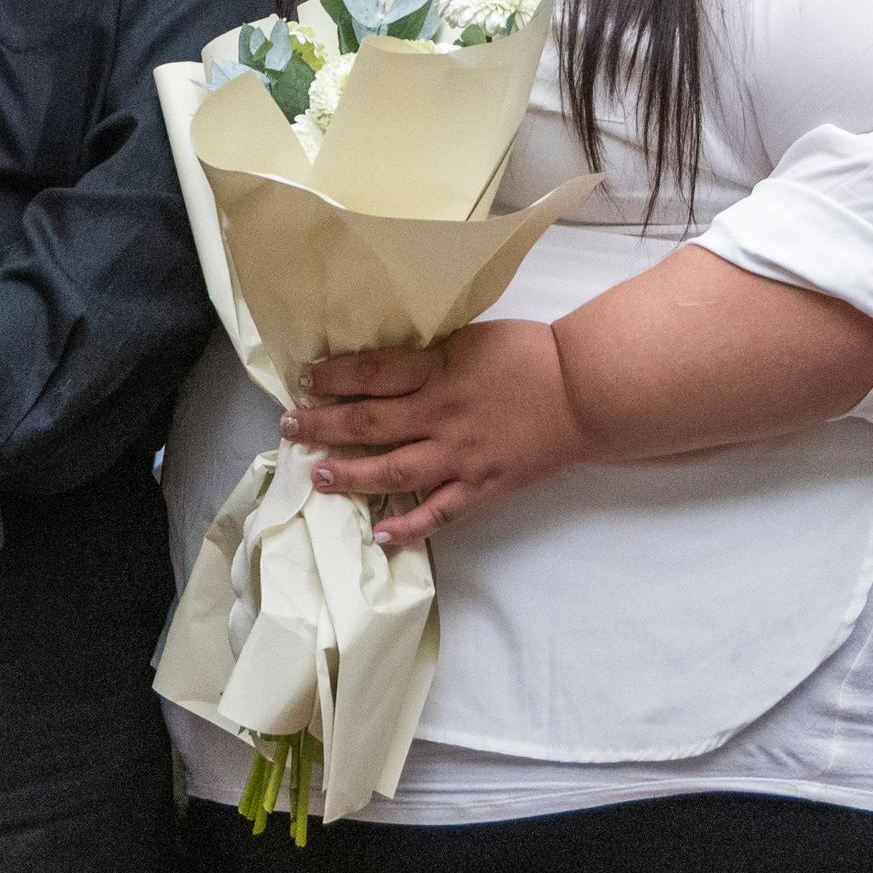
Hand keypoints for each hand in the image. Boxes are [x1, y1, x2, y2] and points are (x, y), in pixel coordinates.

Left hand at [285, 317, 590, 547]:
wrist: (583, 391)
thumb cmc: (528, 355)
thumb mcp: (470, 338)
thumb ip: (428, 355)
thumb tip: (380, 364)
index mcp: (439, 370)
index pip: (373, 373)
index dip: (334, 377)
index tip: (305, 379)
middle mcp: (441, 414)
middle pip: (369, 422)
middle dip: (323, 424)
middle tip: (290, 425)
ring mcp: (461, 456)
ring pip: (394, 471)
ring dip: (350, 475)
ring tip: (317, 476)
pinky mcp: (483, 486)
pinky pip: (440, 511)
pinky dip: (409, 526)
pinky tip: (379, 534)